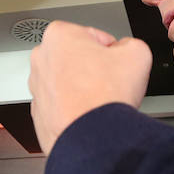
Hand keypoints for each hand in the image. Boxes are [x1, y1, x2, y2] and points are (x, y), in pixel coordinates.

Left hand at [28, 21, 150, 153]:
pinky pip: (62, 105)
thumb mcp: (137, 53)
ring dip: (84, 88)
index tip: (116, 63)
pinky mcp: (39, 112)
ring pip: (69, 82)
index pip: (95, 36)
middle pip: (78, 58)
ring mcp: (36, 87)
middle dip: (94, 68)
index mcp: (59, 35)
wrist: (92, 138)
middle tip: (110, 82)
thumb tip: (125, 51)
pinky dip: (74, 108)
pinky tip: (89, 113)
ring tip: (100, 100)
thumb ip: (130, 43)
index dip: (112, 51)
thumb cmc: (105, 97)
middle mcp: (41, 59)